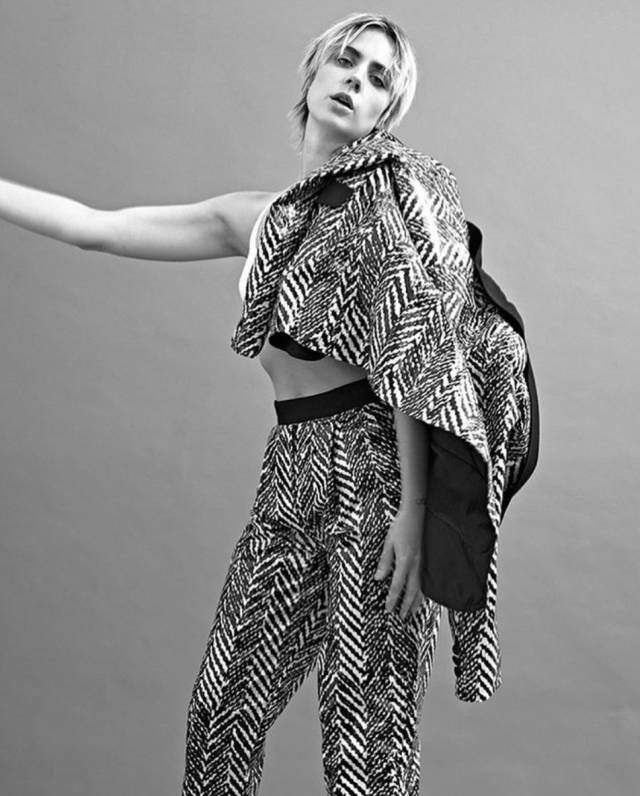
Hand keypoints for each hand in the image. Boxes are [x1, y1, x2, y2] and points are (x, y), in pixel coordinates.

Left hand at [373, 504, 424, 618]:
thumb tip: (379, 578)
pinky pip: (424, 581)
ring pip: (421, 588)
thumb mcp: (388, 543)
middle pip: (412, 591)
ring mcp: (422, 563)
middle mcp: (416, 565)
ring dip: (416, 602)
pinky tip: (420, 596)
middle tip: (402, 618)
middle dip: (407, 606)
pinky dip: (422, 592)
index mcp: (405, 561)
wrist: (416, 514)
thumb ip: (385, 562)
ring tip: (412, 612)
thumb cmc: (402, 526)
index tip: (388, 609)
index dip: (393, 599)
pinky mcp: (424, 560)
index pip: (398, 586)